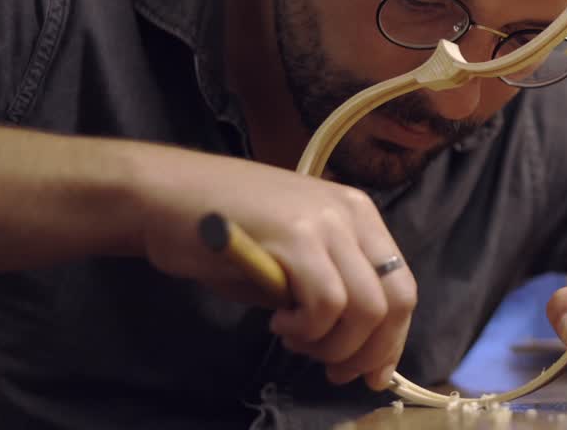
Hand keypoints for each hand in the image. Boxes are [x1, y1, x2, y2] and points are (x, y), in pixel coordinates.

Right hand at [127, 143, 415, 389]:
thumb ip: (329, 286)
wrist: (165, 195)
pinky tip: (278, 323)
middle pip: (394, 301)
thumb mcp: (292, 254)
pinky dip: (306, 329)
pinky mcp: (294, 237)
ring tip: (295, 339)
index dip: (391, 339)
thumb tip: (356, 344)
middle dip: (368, 351)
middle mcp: (352, 214)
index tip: (371, 372)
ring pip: (364, 309)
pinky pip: (326, 304)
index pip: (401, 286)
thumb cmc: (222, 228)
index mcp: (359, 214)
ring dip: (331, 343)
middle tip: (333, 370)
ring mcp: (325, 222)